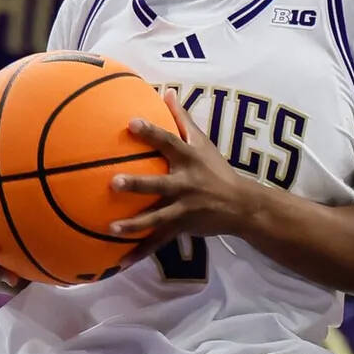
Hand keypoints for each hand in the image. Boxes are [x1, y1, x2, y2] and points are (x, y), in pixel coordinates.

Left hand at [107, 92, 255, 256]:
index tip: (130, 123)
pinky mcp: (181, 227)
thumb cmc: (217, 170)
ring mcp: (183, 208)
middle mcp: (185, 184)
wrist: (242, 206)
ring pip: (156, 218)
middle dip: (137, 184)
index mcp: (189, 160)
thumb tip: (167, 92)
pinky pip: (158, 242)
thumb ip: (183, 119)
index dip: (150, 132)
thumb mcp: (203, 143)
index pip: (168, 142)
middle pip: (159, 184)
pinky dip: (139, 252)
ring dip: (134, 224)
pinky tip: (119, 262)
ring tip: (112, 228)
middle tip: (113, 182)